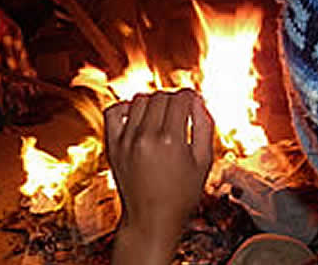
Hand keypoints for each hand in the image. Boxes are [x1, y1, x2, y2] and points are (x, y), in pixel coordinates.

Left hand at [105, 89, 214, 264]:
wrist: (150, 221)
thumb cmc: (181, 196)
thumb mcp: (204, 162)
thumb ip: (204, 126)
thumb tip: (198, 101)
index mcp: (171, 140)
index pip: (181, 98)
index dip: (191, 97)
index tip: (193, 102)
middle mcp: (145, 137)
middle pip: (161, 96)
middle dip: (174, 99)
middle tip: (180, 112)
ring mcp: (126, 140)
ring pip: (139, 99)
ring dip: (153, 102)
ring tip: (161, 116)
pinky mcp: (112, 145)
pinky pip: (114, 111)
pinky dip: (125, 107)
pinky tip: (137, 117)